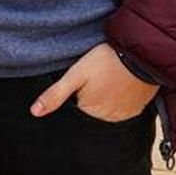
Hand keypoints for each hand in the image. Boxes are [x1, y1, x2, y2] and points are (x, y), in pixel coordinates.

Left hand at [30, 43, 158, 122]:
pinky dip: (118, 101)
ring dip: (104, 102)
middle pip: (90, 114)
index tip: (78, 87)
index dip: (74, 99)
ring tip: (105, 82)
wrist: (141, 54)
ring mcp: (125, 115)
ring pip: (107, 113)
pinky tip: (117, 86)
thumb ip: (55, 94)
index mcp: (90, 113)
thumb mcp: (76, 74)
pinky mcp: (137, 109)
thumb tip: (34, 113)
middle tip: (94, 81)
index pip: (74, 114)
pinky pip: (123, 110)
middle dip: (88, 102)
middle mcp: (108, 120)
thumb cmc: (106, 60)